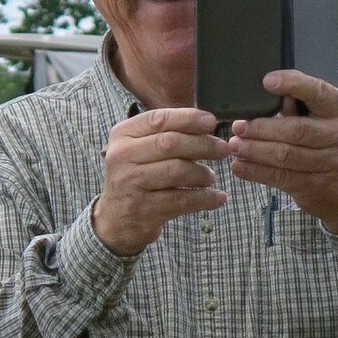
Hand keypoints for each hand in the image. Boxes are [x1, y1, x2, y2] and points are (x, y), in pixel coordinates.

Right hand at [90, 105, 229, 256]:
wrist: (115, 219)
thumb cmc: (135, 177)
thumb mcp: (138, 149)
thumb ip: (163, 133)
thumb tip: (205, 122)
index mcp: (122, 135)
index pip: (159, 119)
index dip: (188, 119)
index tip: (211, 122)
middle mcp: (122, 157)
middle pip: (170, 144)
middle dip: (202, 144)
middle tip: (222, 149)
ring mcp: (131, 184)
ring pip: (177, 171)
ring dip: (202, 173)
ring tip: (211, 177)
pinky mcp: (144, 209)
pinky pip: (182, 200)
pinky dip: (205, 198)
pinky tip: (217, 197)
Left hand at [226, 70, 337, 236]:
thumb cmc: (330, 143)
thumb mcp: (325, 119)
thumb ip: (301, 106)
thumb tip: (270, 92)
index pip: (318, 92)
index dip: (293, 84)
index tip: (267, 81)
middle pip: (295, 130)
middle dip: (261, 128)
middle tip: (237, 126)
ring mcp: (329, 163)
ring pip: (284, 155)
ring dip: (254, 150)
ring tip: (234, 145)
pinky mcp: (315, 186)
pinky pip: (280, 177)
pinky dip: (256, 171)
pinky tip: (239, 166)